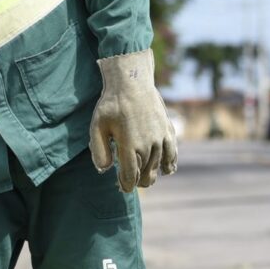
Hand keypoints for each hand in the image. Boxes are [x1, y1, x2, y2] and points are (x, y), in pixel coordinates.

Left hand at [88, 50, 179, 192]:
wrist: (132, 82)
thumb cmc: (111, 104)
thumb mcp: (97, 127)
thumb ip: (99, 151)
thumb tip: (104, 170)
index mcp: (130, 147)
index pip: (130, 176)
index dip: (126, 185)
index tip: (122, 186)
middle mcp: (148, 146)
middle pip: (145, 175)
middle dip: (137, 181)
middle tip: (129, 180)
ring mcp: (160, 139)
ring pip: (158, 167)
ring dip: (150, 174)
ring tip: (144, 178)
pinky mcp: (168, 130)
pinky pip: (172, 153)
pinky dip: (170, 164)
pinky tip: (167, 170)